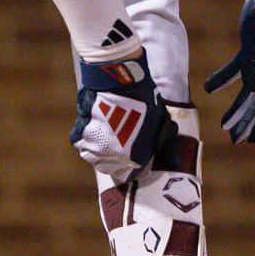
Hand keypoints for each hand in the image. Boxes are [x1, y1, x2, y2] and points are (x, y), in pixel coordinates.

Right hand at [70, 41, 177, 182]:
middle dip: (111, 158)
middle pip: (106, 167)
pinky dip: (83, 136)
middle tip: (116, 142)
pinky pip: (79, 140)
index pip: (127, 174)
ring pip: (91, 155)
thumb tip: (175, 162)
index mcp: (134, 157)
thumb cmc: (146, 101)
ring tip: (104, 132)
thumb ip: (165, 145)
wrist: (122, 81)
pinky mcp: (81, 130)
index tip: (129, 157)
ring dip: (96, 147)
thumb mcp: (161, 123)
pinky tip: (92, 125)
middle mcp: (112, 156)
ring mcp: (95, 144)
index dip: (128, 166)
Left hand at [204, 0, 254, 142]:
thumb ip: (254, 62)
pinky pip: (241, 69)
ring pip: (253, 91)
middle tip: (234, 138)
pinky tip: (210, 87)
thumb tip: (253, 90)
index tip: (251, 138)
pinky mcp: (254, 50)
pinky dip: (227, 79)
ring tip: (225, 125)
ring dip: (240, 108)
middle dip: (249, 122)